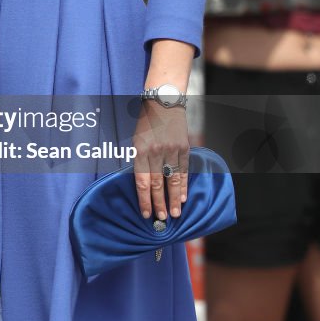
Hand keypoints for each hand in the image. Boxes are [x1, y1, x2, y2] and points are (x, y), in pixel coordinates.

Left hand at [132, 102, 189, 220]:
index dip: (144, 200)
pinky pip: (183, 170)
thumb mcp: (135, 140)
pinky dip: (183, 185)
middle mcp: (156, 152)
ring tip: (175, 214)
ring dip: (173, 199)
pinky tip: (183, 197)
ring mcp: (171, 150)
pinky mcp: (183, 147)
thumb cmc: (146, 122)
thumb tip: (142, 184)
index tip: (145, 214)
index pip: (142, 182)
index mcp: (140, 151)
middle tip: (161, 219)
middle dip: (159, 204)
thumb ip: (138, 161)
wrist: (163, 101)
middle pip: (157, 184)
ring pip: (172, 180)